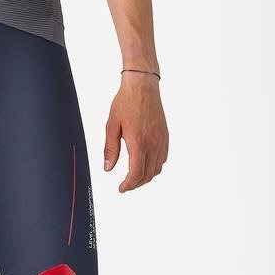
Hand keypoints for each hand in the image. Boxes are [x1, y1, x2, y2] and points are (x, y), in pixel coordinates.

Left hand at [103, 74, 168, 191]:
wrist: (142, 86)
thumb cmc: (126, 102)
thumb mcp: (111, 126)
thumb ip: (110, 149)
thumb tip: (108, 168)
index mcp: (139, 143)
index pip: (136, 174)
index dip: (128, 185)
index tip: (121, 188)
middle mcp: (153, 144)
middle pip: (148, 175)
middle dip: (136, 183)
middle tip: (126, 185)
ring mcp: (161, 140)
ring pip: (157, 168)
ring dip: (146, 176)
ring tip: (134, 176)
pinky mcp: (165, 136)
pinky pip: (163, 158)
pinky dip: (155, 166)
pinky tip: (146, 163)